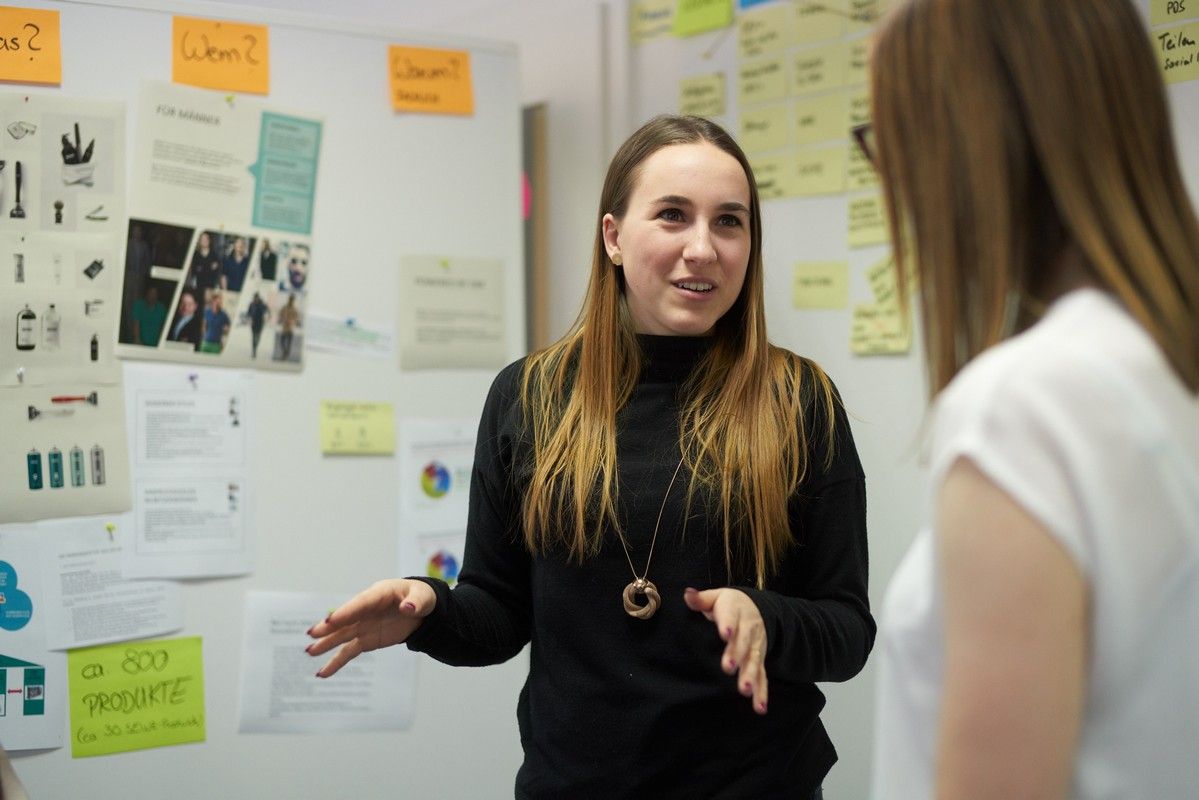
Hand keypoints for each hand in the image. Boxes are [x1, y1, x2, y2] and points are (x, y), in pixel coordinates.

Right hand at [306, 579, 435, 677]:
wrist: (421, 608)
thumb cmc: (421, 597)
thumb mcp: (424, 597)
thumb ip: (417, 602)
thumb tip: (409, 608)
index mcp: (380, 594)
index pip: (362, 603)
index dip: (347, 611)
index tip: (331, 620)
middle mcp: (367, 609)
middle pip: (347, 619)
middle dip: (330, 626)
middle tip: (313, 634)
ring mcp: (364, 625)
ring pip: (342, 635)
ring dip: (326, 643)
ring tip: (309, 651)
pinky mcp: (365, 639)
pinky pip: (348, 651)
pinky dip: (336, 662)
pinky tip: (323, 673)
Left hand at [684, 587, 768, 714]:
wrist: (756, 608)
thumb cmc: (729, 605)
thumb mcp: (716, 597)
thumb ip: (701, 599)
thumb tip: (687, 594)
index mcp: (735, 612)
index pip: (731, 618)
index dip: (728, 624)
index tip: (725, 632)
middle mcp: (748, 630)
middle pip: (742, 643)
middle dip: (736, 655)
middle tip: (728, 668)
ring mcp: (754, 647)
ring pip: (754, 661)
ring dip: (750, 676)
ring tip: (745, 690)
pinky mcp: (758, 660)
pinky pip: (762, 676)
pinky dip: (762, 692)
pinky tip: (760, 707)